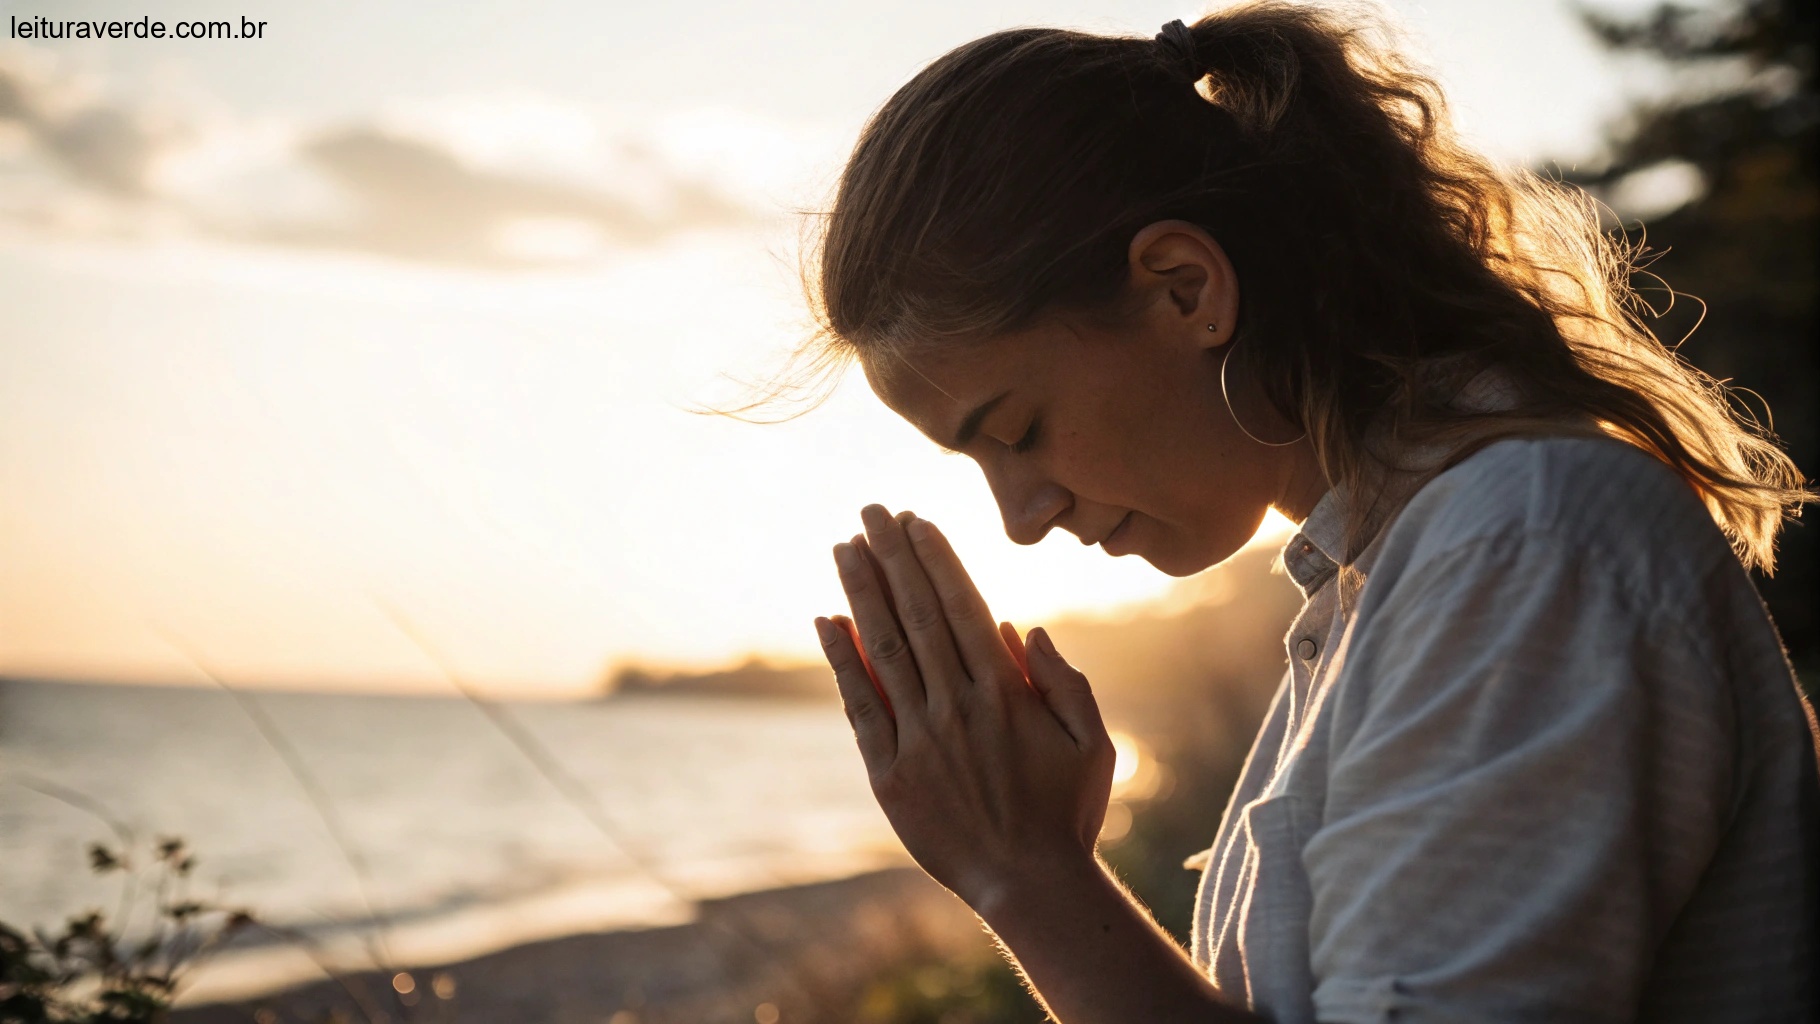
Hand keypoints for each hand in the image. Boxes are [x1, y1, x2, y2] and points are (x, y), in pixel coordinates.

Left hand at [815, 504, 1115, 911]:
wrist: (1030, 884)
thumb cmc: (1068, 812)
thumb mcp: (1092, 741)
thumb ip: (1063, 680)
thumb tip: (1022, 627)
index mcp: (1005, 692)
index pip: (962, 606)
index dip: (935, 559)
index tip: (916, 520)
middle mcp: (957, 705)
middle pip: (917, 614)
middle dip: (892, 556)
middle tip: (871, 511)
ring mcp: (919, 738)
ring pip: (883, 649)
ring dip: (861, 592)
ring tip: (845, 546)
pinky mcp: (889, 773)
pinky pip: (859, 705)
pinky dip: (840, 661)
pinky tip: (825, 621)